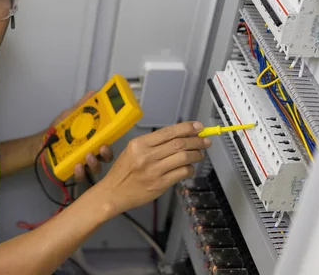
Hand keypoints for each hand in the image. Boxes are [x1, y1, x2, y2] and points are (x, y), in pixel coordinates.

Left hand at [49, 91, 113, 181]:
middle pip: (105, 158)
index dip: (111, 144)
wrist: (42, 143)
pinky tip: (77, 166)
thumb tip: (93, 92)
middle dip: (106, 155)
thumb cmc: (60, 130)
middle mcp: (91, 153)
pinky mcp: (73, 172)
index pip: (107, 144)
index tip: (109, 140)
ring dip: (94, 163)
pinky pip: (81, 176)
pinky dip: (80, 173)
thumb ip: (82, 106)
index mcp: (93, 140)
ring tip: (87, 156)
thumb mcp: (70, 115)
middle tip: (101, 148)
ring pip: (95, 168)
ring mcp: (83, 164)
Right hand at [95, 121, 210, 215]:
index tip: (198, 126)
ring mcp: (154, 171)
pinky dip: (190, 169)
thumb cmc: (123, 171)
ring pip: (183, 158)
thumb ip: (152, 144)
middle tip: (205, 140)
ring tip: (200, 154)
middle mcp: (146, 156)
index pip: (168, 132)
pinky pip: (181, 173)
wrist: (113, 193)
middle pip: (178, 144)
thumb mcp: (132, 151)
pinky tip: (190, 168)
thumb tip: (178, 136)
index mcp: (139, 144)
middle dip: (196, 141)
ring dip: (196, 155)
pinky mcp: (159, 185)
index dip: (186, 128)